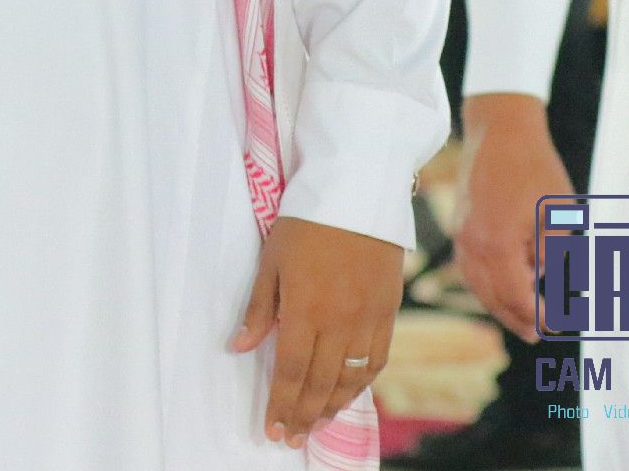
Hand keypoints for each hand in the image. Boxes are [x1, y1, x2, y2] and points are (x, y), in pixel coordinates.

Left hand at [232, 215, 404, 446]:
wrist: (356, 192)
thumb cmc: (304, 222)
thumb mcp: (270, 260)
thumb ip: (259, 309)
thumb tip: (240, 348)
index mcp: (306, 308)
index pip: (293, 371)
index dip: (282, 404)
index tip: (272, 428)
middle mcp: (340, 321)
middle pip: (322, 382)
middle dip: (304, 414)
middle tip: (290, 437)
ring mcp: (369, 318)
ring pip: (352, 377)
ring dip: (333, 406)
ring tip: (315, 423)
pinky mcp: (388, 310)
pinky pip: (377, 358)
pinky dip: (362, 382)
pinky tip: (348, 393)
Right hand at [455, 93, 569, 341]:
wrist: (500, 132)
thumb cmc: (534, 170)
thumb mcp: (556, 216)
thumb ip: (550, 255)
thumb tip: (541, 280)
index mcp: (497, 244)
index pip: (516, 297)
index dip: (537, 316)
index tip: (558, 326)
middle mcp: (472, 243)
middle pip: (490, 295)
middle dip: (514, 318)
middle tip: (536, 334)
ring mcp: (462, 233)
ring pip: (475, 282)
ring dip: (497, 304)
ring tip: (518, 318)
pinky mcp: (460, 223)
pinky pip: (468, 265)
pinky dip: (483, 283)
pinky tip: (498, 286)